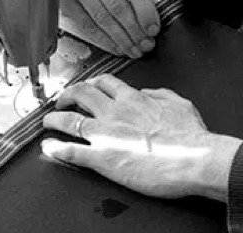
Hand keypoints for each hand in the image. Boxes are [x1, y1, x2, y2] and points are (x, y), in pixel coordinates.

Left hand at [41, 74, 242, 200]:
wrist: (194, 159)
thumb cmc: (190, 136)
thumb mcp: (178, 103)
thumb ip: (158, 94)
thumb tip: (146, 93)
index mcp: (133, 100)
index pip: (105, 83)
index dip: (91, 83)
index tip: (86, 87)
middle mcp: (115, 113)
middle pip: (82, 95)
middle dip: (68, 95)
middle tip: (62, 100)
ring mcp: (106, 135)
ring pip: (71, 121)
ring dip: (55, 120)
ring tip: (48, 122)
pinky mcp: (103, 158)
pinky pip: (73, 152)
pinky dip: (57, 149)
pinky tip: (49, 148)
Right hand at [58, 0, 160, 57]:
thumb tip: (151, 18)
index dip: (146, 11)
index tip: (153, 28)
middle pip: (117, 5)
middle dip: (135, 30)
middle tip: (146, 44)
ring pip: (102, 18)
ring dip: (121, 38)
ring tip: (133, 49)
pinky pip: (87, 25)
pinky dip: (104, 39)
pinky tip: (116, 46)